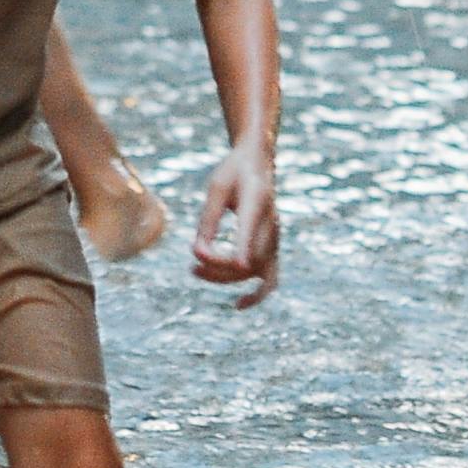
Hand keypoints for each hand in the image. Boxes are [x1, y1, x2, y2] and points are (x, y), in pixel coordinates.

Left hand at [190, 145, 278, 307]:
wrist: (259, 162)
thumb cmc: (233, 172)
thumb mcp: (215, 188)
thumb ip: (207, 219)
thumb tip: (196, 253)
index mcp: (257, 200)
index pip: (252, 229)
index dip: (244, 248)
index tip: (238, 265)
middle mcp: (271, 222)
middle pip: (250, 257)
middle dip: (219, 266)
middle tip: (192, 264)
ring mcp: (275, 237)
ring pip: (258, 272)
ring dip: (227, 278)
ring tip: (195, 272)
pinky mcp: (272, 247)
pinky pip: (270, 278)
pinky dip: (258, 294)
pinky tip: (239, 305)